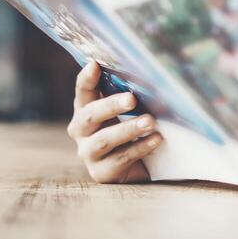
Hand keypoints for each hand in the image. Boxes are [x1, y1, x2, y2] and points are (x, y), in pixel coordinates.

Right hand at [66, 60, 161, 183]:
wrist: (136, 168)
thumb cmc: (131, 131)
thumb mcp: (128, 111)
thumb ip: (130, 94)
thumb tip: (154, 67)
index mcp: (85, 110)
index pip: (82, 92)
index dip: (86, 79)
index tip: (95, 65)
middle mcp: (80, 131)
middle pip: (90, 115)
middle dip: (111, 105)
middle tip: (132, 99)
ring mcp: (88, 153)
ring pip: (104, 140)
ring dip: (128, 129)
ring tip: (150, 121)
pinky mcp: (101, 173)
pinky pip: (120, 158)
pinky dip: (140, 148)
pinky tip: (156, 139)